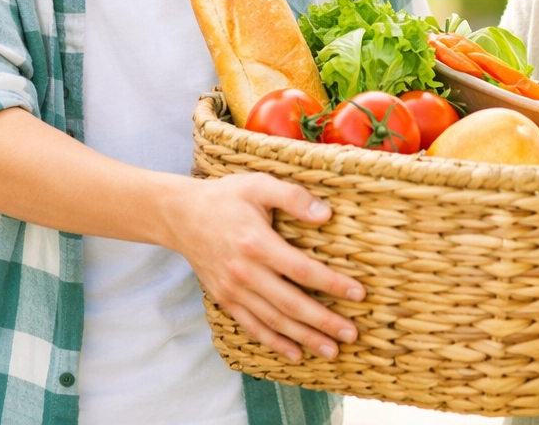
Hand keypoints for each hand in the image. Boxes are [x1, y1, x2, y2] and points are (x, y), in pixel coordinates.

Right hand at [159, 172, 365, 362]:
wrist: (180, 216)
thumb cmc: (225, 197)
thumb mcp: (258, 185)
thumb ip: (293, 197)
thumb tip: (326, 214)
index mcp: (258, 244)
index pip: (303, 270)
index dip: (332, 284)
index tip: (358, 294)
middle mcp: (246, 273)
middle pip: (292, 304)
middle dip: (324, 322)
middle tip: (351, 334)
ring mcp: (234, 290)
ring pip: (274, 321)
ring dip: (304, 338)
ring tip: (331, 351)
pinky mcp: (225, 299)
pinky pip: (252, 326)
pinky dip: (274, 342)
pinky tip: (295, 353)